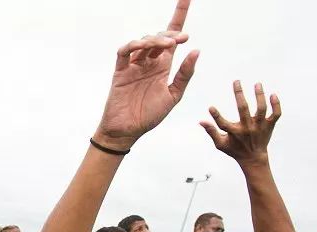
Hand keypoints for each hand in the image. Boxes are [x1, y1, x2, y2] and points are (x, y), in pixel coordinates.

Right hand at [95, 0, 198, 149]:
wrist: (127, 132)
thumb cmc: (149, 117)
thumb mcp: (174, 96)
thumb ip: (185, 74)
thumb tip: (196, 51)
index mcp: (162, 67)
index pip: (173, 37)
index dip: (179, 16)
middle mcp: (148, 63)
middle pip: (159, 37)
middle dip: (171, 33)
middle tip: (182, 39)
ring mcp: (133, 66)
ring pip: (143, 42)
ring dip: (156, 39)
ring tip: (168, 45)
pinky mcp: (120, 72)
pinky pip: (124, 52)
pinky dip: (133, 45)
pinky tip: (143, 46)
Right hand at [201, 81, 279, 167]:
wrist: (253, 158)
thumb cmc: (235, 150)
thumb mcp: (220, 144)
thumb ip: (211, 132)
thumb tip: (200, 121)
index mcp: (234, 133)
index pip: (222, 123)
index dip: (216, 116)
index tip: (211, 107)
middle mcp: (247, 128)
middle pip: (243, 109)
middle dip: (239, 94)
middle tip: (236, 81)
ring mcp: (259, 126)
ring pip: (261, 109)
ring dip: (259, 95)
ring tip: (257, 84)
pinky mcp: (269, 125)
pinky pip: (276, 114)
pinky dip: (276, 104)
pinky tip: (273, 94)